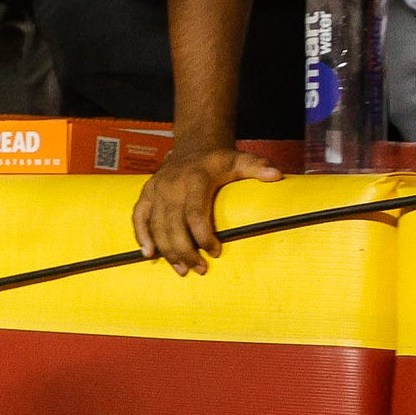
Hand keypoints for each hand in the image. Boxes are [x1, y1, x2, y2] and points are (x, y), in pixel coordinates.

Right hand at [132, 144, 280, 274]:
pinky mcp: (147, 193)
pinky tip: (149, 254)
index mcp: (195, 179)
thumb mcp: (241, 159)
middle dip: (185, 251)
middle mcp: (172, 185)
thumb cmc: (219, 158)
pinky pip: (139, 217)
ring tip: (181, 269)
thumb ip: (257, 166)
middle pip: (173, 225)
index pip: (195, 213)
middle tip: (199, 269)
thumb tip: (276, 175)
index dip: (203, 236)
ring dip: (167, 250)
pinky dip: (142, 236)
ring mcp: (156, 190)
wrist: (193, 145)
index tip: (215, 251)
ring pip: (157, 226)